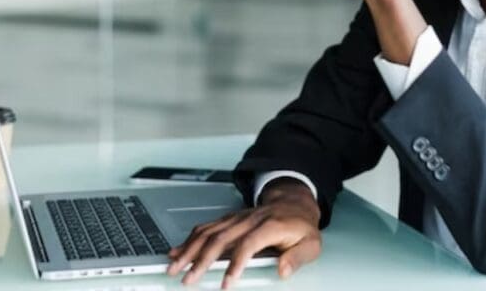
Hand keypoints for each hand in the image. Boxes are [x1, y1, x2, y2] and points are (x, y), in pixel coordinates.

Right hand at [166, 179, 321, 288]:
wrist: (294, 204)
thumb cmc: (301, 227)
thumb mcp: (311, 244)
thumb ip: (297, 258)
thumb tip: (283, 271)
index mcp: (270, 227)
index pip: (248, 245)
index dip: (235, 265)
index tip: (226, 283)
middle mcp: (249, 220)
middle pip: (220, 239)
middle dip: (201, 260)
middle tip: (189, 279)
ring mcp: (237, 219)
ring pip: (208, 232)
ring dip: (189, 250)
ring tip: (175, 266)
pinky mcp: (229, 220)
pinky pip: (206, 228)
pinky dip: (189, 240)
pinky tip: (178, 250)